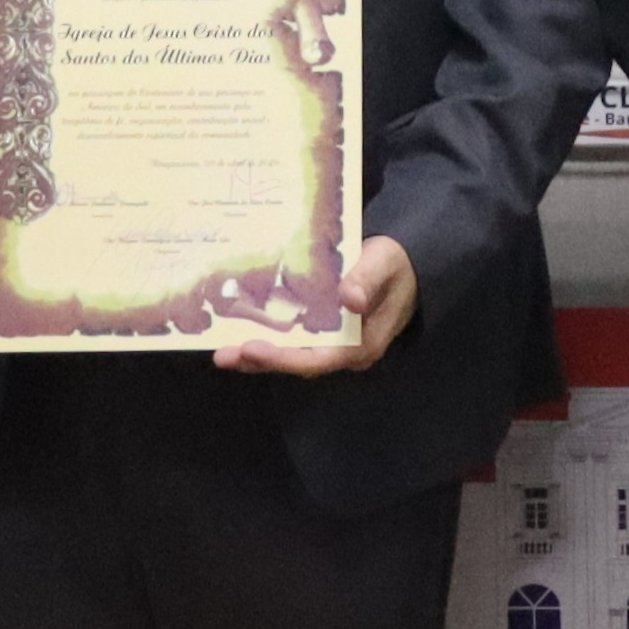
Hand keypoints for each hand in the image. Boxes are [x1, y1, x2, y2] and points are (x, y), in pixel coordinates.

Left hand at [212, 234, 420, 374]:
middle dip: (261, 360)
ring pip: (291, 356)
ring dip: (258, 355)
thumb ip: (366, 280)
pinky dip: (267, 340)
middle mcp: (344, 352)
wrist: (406, 266)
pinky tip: (239, 332)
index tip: (253, 349)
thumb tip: (350, 300)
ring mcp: (332, 345)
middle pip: (299, 363)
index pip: (319, 359)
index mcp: (362, 344)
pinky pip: (292, 342)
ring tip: (222, 351)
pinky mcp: (322, 334)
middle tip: (224, 355)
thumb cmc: (395, 264)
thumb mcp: (384, 264)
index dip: (284, 357)